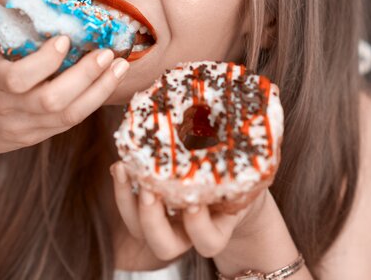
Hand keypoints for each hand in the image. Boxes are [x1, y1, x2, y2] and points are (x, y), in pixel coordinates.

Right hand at [0, 7, 129, 160]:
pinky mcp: (36, 136)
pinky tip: (109, 81)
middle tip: (108, 52)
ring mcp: (24, 126)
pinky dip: (92, 101)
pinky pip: (69, 122)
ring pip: (67, 116)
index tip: (65, 39)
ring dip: (99, 90)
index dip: (45, 61)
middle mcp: (8, 108)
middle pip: (51, 101)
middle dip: (85, 76)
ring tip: (120, 65)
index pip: (18, 78)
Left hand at [110, 160, 268, 261]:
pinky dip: (121, 186)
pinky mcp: (148, 204)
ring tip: (122, 169)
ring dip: (125, 202)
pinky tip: (120, 164)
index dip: (199, 227)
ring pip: (138, 230)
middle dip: (153, 220)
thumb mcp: (247, 170)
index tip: (194, 203)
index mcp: (216, 229)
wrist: (229, 178)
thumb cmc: (240, 173)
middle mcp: (186, 232)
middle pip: (164, 247)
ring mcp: (165, 221)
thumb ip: (247, 163)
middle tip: (149, 190)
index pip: (208, 242)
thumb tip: (250, 125)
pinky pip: (128, 205)